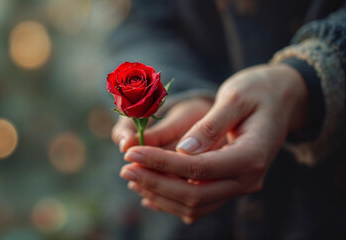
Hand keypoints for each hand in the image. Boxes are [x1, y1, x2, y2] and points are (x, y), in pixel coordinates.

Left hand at [120, 64, 307, 222]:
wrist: (283, 99)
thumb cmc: (259, 91)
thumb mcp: (236, 98)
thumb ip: (210, 126)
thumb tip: (183, 151)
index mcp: (251, 155)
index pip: (198, 169)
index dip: (160, 163)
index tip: (131, 152)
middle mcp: (248, 179)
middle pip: (194, 194)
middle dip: (155, 182)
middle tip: (125, 169)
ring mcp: (240, 185)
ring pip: (195, 205)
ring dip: (160, 194)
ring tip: (132, 176)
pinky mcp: (231, 184)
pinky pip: (200, 202)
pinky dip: (173, 200)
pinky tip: (150, 189)